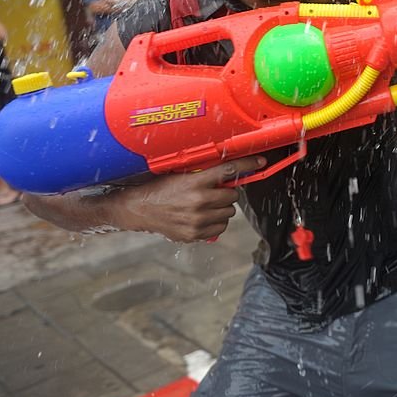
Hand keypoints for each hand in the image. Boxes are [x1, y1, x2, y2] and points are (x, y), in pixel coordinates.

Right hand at [112, 156, 265, 241]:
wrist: (136, 209)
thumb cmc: (158, 189)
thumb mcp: (179, 175)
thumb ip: (203, 175)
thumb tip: (228, 173)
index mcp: (195, 182)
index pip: (229, 170)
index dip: (248, 164)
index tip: (260, 162)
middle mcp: (199, 201)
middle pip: (232, 195)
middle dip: (225, 192)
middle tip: (212, 192)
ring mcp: (197, 220)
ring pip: (228, 213)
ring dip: (221, 208)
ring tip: (204, 205)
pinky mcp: (195, 234)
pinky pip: (220, 228)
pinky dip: (216, 223)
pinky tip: (202, 217)